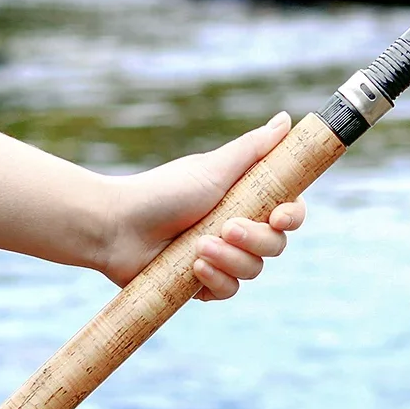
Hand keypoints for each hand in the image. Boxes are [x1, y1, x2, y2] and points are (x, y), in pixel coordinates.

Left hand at [100, 111, 306, 300]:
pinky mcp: (205, 282)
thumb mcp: (213, 167)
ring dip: (231, 259)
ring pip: (254, 269)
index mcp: (247, 198)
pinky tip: (194, 266)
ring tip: (199, 247)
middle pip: (276, 243)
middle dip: (255, 239)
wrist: (117, 227)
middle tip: (226, 227)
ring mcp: (224, 256)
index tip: (278, 216)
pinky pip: (229, 290)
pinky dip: (215, 279)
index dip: (292, 216)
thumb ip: (254, 148)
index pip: (290, 211)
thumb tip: (286, 118)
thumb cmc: (163, 191)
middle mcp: (240, 227)